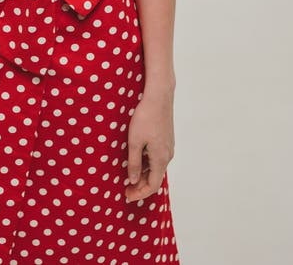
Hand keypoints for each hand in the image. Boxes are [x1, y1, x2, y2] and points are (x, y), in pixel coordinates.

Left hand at [125, 86, 174, 201]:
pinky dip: (147, 163)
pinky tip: (135, 158)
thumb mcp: (134, 141)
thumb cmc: (145, 117)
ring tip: (127, 174)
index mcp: (161, 159)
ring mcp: (168, 146)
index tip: (127, 196)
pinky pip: (157, 157)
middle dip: (140, 185)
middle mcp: (167, 155)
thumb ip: (133, 163)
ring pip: (155, 167)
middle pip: (155, 177)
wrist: (159, 96)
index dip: (140, 194)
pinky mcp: (166, 138)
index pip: (152, 186)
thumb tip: (132, 180)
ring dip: (143, 173)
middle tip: (124, 187)